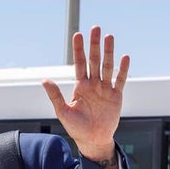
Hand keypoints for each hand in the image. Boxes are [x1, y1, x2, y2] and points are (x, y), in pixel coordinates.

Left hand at [41, 25, 129, 168]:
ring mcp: (105, 89)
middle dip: (94, 45)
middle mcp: (93, 84)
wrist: (93, 141)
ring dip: (108, 52)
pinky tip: (124, 57)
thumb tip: (44, 80)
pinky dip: (123, 69)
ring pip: (107, 66)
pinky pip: (120, 80)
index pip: (79, 63)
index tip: (78, 34)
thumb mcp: (63, 112)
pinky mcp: (116, 96)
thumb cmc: (76, 128)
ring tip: (109, 36)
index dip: (78, 49)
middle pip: (94, 60)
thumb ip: (55, 95)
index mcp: (80, 86)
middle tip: (96, 28)